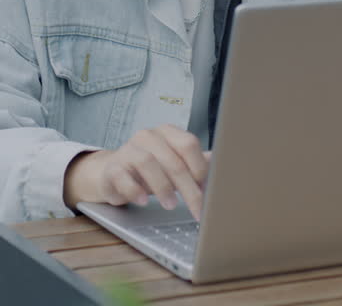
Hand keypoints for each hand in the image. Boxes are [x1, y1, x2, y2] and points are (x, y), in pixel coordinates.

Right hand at [64, 125, 209, 219]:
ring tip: (171, 205)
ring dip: (162, 187)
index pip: (189, 144)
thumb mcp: (176, 165)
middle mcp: (148, 136)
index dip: (200, 168)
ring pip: (148, 163)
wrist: (112, 174)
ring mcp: (128, 150)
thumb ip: (198, 165)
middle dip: (188, 188)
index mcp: (168, 132)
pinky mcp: (112, 167)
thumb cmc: (152, 170)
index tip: (208, 190)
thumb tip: (229, 169)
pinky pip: (122, 176)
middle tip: (197, 209)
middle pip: (173, 160)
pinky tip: (143, 201)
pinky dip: (134, 190)